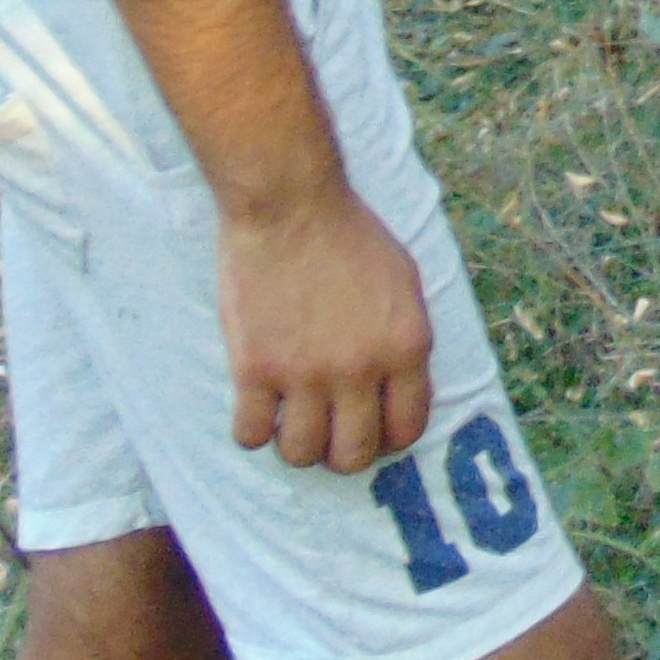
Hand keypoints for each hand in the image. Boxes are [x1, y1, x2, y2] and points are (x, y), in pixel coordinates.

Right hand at [219, 182, 435, 472]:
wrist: (290, 204)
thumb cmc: (349, 236)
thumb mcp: (405, 282)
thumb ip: (407, 340)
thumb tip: (405, 390)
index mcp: (406, 347)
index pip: (408, 429)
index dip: (389, 438)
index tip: (371, 430)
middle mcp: (360, 369)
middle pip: (355, 454)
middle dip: (343, 452)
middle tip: (329, 432)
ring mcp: (305, 373)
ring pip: (302, 454)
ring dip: (297, 444)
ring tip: (291, 419)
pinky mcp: (255, 369)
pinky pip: (251, 435)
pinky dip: (253, 429)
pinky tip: (257, 406)